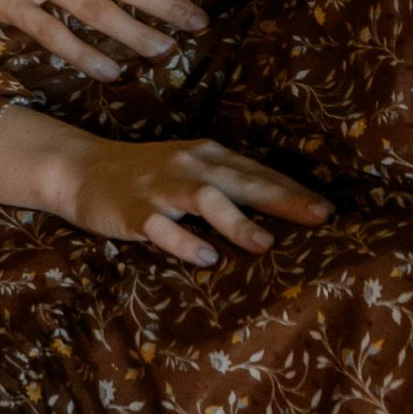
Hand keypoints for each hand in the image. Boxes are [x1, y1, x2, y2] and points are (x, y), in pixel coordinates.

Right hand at [0, 101, 331, 266]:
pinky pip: (161, 228)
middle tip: (320, 217)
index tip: (331, 211)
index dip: (294, 190)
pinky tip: (205, 257)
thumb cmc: (146, 178)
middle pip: (244, 181)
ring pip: (205, 199)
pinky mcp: (133, 211)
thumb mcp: (190, 173)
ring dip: (237, 221)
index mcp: (209, 156)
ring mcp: (161, 188)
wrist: (81, 169)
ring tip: (265, 243)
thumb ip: (227, 188)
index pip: (259, 172)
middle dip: (284, 199)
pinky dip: (184, 241)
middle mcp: (190, 166)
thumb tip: (278, 210)